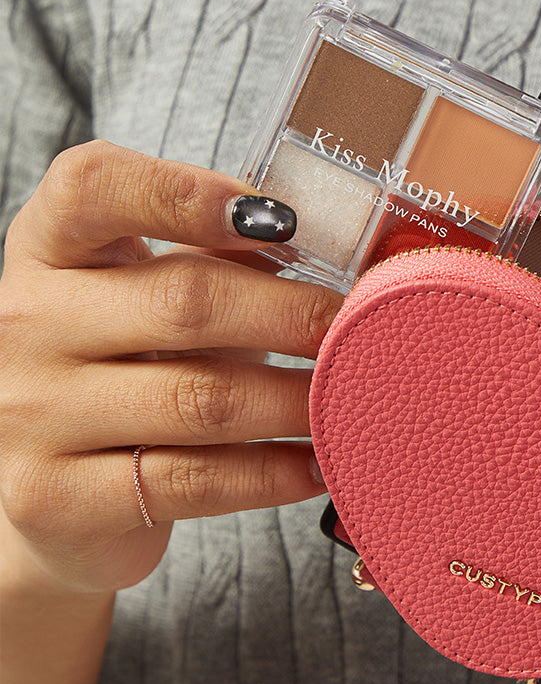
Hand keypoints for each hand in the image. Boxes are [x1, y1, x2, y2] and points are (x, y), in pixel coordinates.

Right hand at [0, 141, 341, 595]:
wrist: (46, 492)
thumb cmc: (121, 369)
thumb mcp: (146, 294)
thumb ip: (219, 259)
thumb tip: (337, 249)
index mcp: (45, 248)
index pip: (92, 186)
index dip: (187, 192)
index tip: (279, 218)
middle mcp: (24, 322)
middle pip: (181, 300)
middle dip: (294, 313)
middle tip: (365, 323)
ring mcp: (32, 414)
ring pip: (200, 400)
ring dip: (297, 398)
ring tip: (359, 394)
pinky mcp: (57, 497)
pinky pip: (191, 482)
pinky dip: (272, 473)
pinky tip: (321, 463)